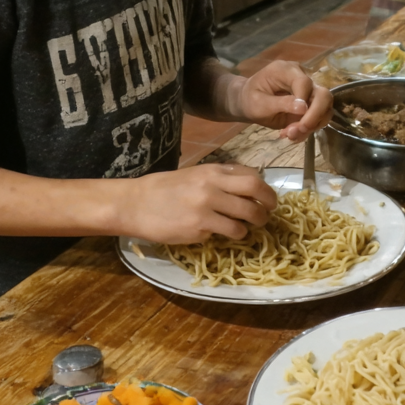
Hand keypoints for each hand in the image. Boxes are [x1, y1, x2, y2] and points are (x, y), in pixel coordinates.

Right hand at [120, 163, 276, 243]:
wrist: (135, 204)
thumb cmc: (164, 190)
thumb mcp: (194, 175)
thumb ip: (219, 179)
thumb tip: (247, 186)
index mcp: (212, 170)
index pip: (250, 174)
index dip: (265, 188)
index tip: (267, 197)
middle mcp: (212, 184)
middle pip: (255, 189)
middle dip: (269, 203)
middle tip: (269, 213)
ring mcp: (206, 206)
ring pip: (247, 214)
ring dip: (255, 223)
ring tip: (251, 228)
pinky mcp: (200, 227)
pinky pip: (230, 231)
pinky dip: (236, 234)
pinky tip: (229, 234)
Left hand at [229, 59, 332, 140]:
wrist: (249, 102)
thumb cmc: (250, 100)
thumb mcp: (259, 103)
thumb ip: (281, 103)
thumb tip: (303, 107)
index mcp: (285, 70)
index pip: (304, 82)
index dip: (304, 102)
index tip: (295, 121)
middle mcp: (302, 76)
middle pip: (323, 94)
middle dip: (314, 116)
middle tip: (298, 132)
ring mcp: (309, 89)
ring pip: (325, 107)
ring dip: (312, 125)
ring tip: (291, 135)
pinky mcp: (311, 102)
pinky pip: (320, 116)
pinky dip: (309, 128)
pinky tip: (293, 134)